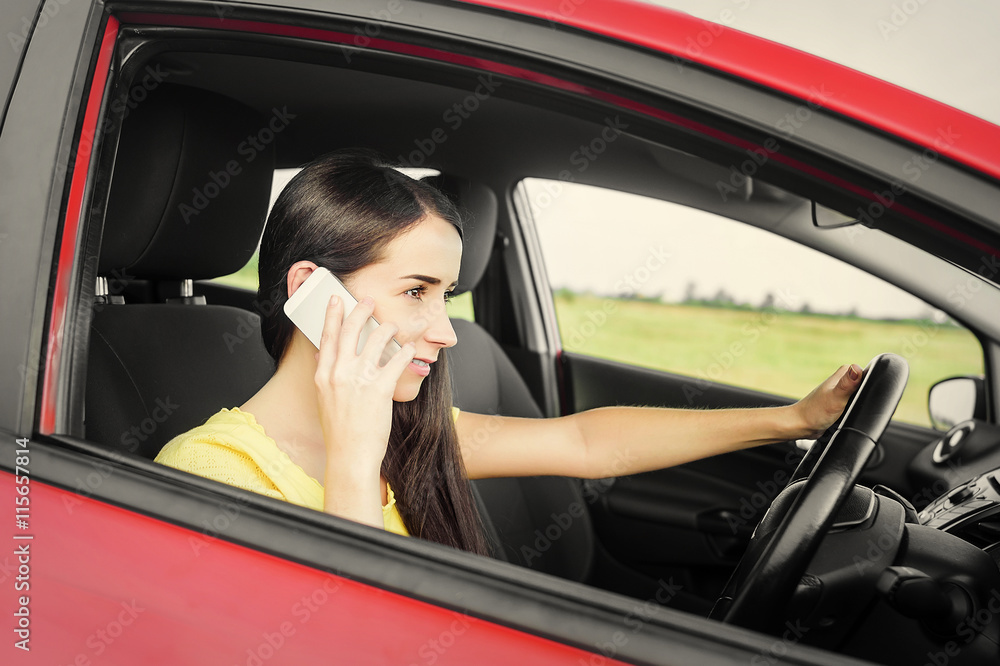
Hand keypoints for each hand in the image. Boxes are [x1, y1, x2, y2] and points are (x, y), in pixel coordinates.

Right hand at [313, 294, 414, 470]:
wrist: (350, 455)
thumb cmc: (340, 431)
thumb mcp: (324, 400)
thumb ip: (324, 376)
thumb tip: (321, 356)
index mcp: (324, 375)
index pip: (327, 337)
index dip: (332, 315)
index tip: (336, 300)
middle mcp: (339, 373)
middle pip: (350, 331)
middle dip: (360, 310)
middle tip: (368, 300)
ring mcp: (359, 379)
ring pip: (376, 340)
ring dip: (388, 329)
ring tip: (394, 326)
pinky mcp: (380, 388)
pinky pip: (396, 361)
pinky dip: (405, 351)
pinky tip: (410, 348)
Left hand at [793, 363, 863, 437]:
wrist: (801, 426)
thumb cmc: (815, 412)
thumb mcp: (836, 397)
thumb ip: (847, 383)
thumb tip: (856, 368)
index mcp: (842, 374)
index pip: (865, 371)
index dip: (870, 382)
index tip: (865, 395)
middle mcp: (841, 382)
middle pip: (864, 385)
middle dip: (865, 396)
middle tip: (856, 406)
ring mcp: (840, 393)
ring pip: (859, 397)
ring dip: (859, 405)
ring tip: (851, 412)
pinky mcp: (839, 404)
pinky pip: (852, 406)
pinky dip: (853, 411)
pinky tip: (849, 416)